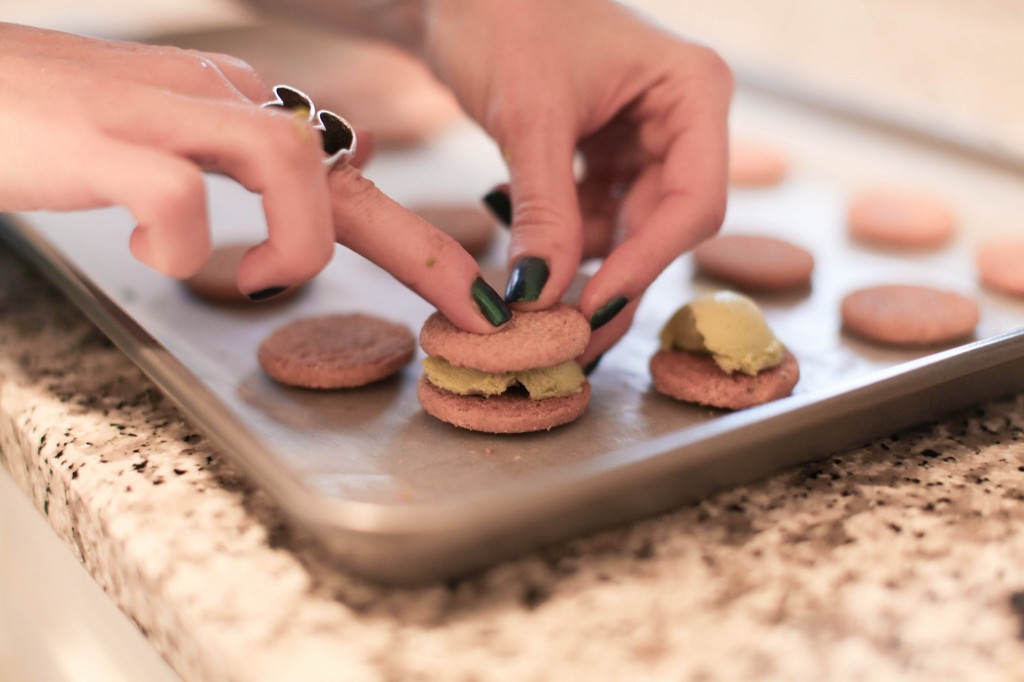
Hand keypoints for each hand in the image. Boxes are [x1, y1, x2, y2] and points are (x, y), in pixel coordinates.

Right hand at [0, 23, 515, 328]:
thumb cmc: (46, 120)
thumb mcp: (162, 133)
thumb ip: (236, 155)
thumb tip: (311, 177)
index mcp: (227, 101)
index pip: (342, 167)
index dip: (414, 233)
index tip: (468, 296)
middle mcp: (209, 98)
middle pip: (340, 165)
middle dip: (416, 246)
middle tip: (467, 309)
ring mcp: (158, 115)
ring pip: (286, 159)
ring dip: (294, 240)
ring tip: (259, 278)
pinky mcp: (103, 142)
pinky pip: (178, 195)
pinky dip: (184, 244)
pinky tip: (153, 250)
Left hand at [421, 0, 732, 363]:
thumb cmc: (502, 16)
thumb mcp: (528, 120)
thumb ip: (545, 212)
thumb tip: (542, 297)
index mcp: (692, 92)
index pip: (694, 201)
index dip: (647, 264)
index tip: (594, 308)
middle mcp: (682, 119)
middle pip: (666, 225)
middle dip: (615, 279)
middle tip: (568, 338)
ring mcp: (646, 138)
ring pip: (630, 229)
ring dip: (585, 267)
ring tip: (535, 301)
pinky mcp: (609, 154)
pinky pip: (597, 216)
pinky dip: (564, 240)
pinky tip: (524, 241)